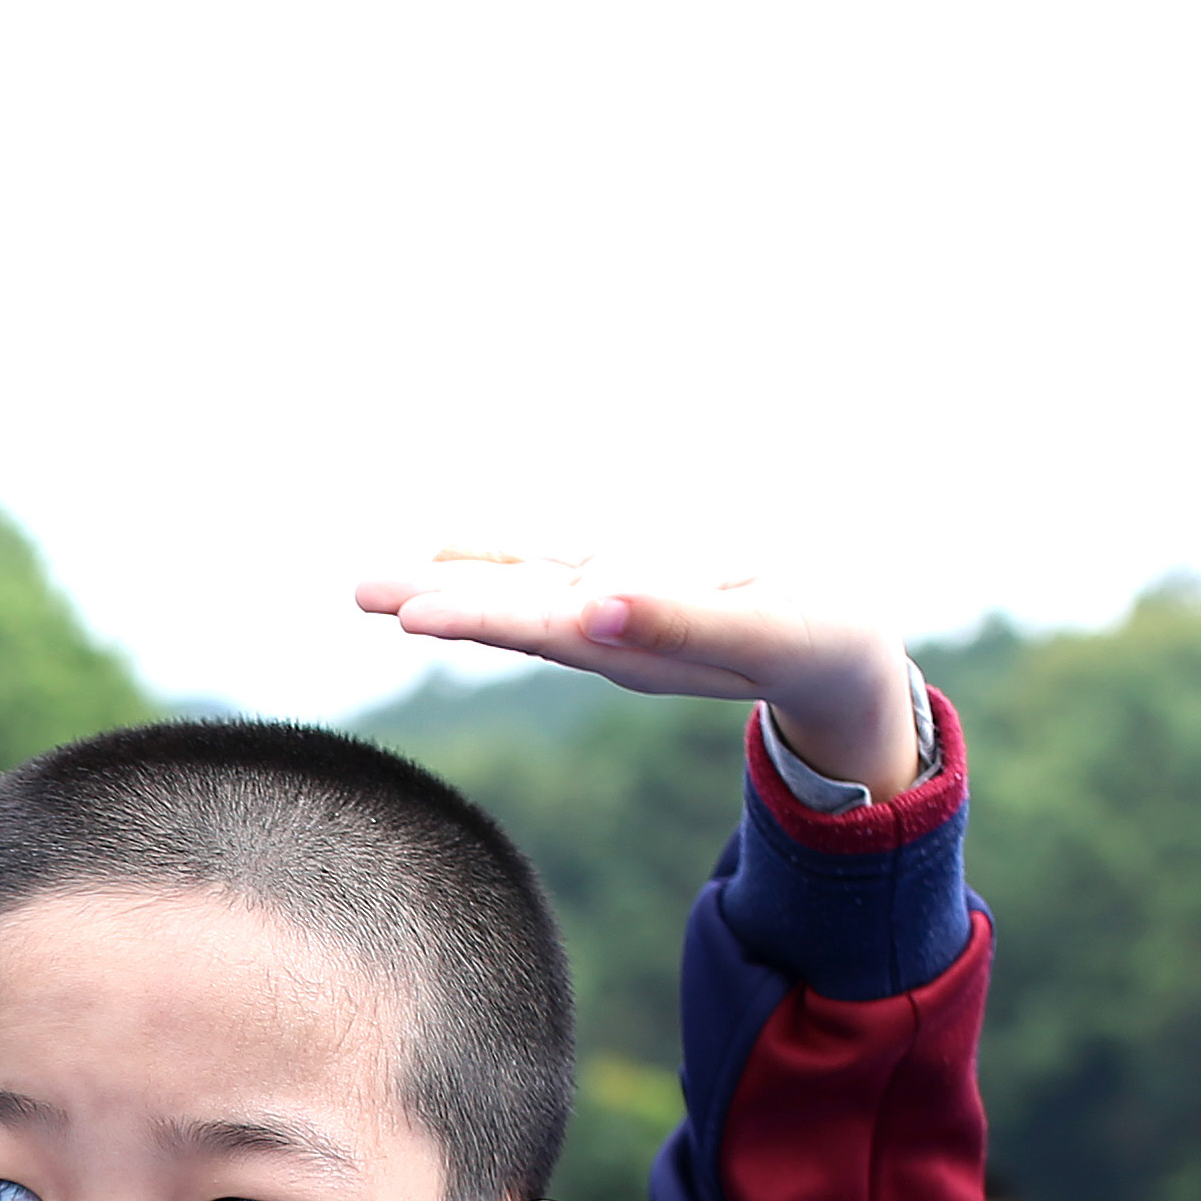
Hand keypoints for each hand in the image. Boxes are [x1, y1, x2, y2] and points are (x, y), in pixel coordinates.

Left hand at [354, 551, 918, 798]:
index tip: (415, 614)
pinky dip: (496, 555)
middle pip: (510, 614)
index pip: (543, 631)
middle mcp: (609, 637)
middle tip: (361, 587)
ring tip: (372, 580)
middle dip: (437, 599)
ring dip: (447, 579)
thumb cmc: (819, 636)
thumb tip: (592, 605)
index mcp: (637, 648)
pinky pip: (546, 568)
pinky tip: (447, 545)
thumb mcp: (764, 629)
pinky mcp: (623, 589)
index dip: (480, 617)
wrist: (840, 655)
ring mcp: (611, 613)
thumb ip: (678, 622)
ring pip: (516, 589)